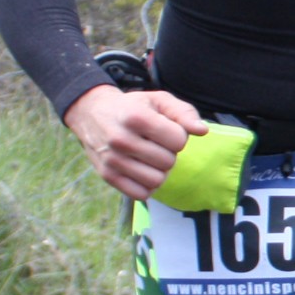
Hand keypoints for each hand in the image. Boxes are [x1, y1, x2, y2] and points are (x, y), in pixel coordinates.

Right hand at [64, 83, 208, 202]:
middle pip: (168, 162)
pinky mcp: (107, 176)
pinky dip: (147, 185)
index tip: (167, 130)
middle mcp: (121, 140)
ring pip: (157, 181)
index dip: (178, 136)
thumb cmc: (133, 107)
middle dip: (168, 153)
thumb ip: (184, 112)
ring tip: (150, 157)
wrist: (92, 112)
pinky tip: (143, 170)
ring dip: (159, 171)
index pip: (178, 141)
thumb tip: (202, 131)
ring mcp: (112, 160)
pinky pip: (141, 194)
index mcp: (136, 117)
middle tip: (156, 144)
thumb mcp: (159, 100)